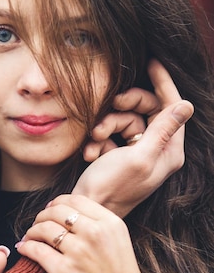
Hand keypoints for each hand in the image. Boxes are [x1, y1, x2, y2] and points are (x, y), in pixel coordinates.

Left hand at [16, 195, 180, 272]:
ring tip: (29, 238)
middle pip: (56, 211)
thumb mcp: (119, 243)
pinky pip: (36, 250)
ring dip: (31, 231)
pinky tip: (23, 249)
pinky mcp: (64, 271)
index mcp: (110, 223)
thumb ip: (99, 227)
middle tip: (36, 225)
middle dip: (42, 216)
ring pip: (43, 228)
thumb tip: (71, 217)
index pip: (75, 199)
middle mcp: (95, 233)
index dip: (57, 203)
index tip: (50, 210)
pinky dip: (26, 247)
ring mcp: (79, 251)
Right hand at [78, 60, 193, 217]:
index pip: (171, 107)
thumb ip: (163, 129)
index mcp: (169, 152)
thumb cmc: (112, 187)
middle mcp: (157, 151)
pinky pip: (111, 136)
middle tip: (111, 105)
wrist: (87, 210)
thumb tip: (186, 105)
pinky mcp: (119, 156)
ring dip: (105, 126)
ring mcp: (137, 153)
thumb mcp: (139, 156)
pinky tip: (90, 152)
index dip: (162, 83)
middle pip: (146, 111)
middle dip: (124, 108)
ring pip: (124, 121)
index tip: (151, 62)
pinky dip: (99, 141)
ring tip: (95, 139)